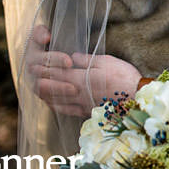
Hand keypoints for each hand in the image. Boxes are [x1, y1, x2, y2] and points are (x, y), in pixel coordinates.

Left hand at [26, 25, 141, 116]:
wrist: (135, 97)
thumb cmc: (123, 77)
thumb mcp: (107, 61)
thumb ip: (87, 60)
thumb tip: (74, 56)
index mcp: (80, 78)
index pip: (57, 72)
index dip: (46, 67)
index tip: (36, 62)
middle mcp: (76, 93)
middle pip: (52, 86)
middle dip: (41, 78)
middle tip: (33, 73)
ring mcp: (80, 104)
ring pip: (55, 100)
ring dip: (45, 93)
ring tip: (38, 87)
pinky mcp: (86, 112)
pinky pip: (65, 110)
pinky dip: (56, 105)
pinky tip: (53, 103)